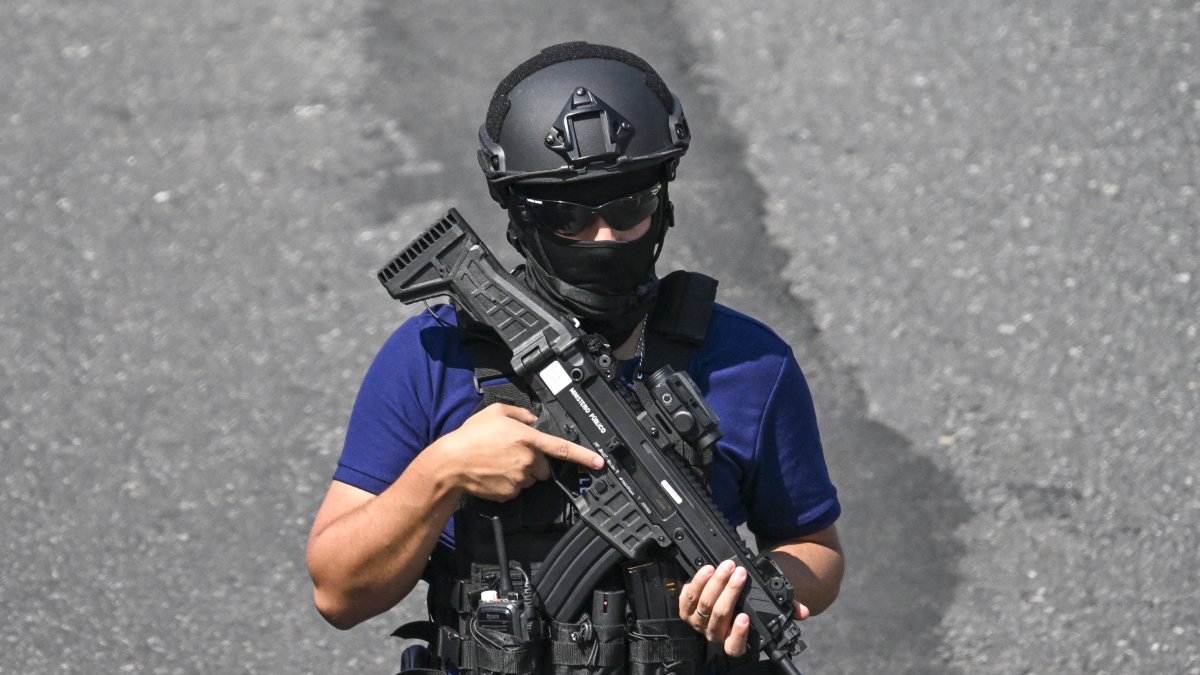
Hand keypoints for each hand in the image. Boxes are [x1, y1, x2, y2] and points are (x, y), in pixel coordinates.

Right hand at [432, 403, 602, 501]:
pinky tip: (494, 473)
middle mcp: (527, 460)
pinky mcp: (510, 493)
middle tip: (513, 454)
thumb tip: (532, 420)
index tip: (599, 462)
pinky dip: (509, 483)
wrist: (451, 463)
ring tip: (499, 462)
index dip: (584, 455)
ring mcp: (519, 479)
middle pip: (544, 467)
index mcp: (528, 439)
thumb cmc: (470, 437)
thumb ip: (520, 414)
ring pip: (531, 479)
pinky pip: (517, 489)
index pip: (562, 448)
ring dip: (521, 473)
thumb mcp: (495, 413)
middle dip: (535, 462)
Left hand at [679, 560, 809, 655]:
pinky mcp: (685, 608)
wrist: (723, 592)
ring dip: (715, 583)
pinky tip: (707, 570)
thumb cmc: (748, 602)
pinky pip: (688, 597)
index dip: (738, 633)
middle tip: (740, 573)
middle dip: (730, 592)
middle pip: (719, 616)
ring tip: (726, 566)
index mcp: (734, 639)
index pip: (734, 647)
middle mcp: (715, 634)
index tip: (744, 616)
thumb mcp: (766, 605)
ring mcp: (698, 622)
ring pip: (704, 604)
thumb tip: (803, 612)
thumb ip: (785, 609)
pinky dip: (698, 582)